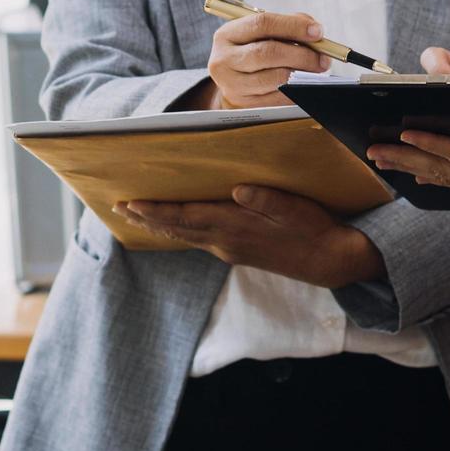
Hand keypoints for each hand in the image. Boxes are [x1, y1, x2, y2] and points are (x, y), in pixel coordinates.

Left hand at [114, 186, 384, 287]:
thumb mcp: (296, 209)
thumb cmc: (314, 229)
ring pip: (185, 237)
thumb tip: (238, 188)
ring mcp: (229, 250)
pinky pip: (197, 241)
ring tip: (136, 215)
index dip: (156, 211)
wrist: (330, 261)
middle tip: (119, 206)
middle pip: (177, 230)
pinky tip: (173, 227)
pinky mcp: (236, 252)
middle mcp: (225, 242)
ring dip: (159, 226)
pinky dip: (178, 232)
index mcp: (235, 227)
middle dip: (147, 218)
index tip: (131, 203)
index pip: (186, 218)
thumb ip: (267, 198)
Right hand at [190, 11, 331, 109]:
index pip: (262, 24)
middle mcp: (224, 60)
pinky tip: (305, 85)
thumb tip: (314, 32)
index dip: (293, 26)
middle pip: (267, 53)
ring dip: (301, 74)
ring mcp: (231, 85)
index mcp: (227, 35)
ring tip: (316, 70)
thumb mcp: (260, 33)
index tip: (317, 31)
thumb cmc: (252, 51)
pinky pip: (277, 98)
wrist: (232, 81)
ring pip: (274, 78)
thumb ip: (287, 25)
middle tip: (322, 57)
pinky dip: (296, 91)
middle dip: (301, 54)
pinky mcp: (242, 105)